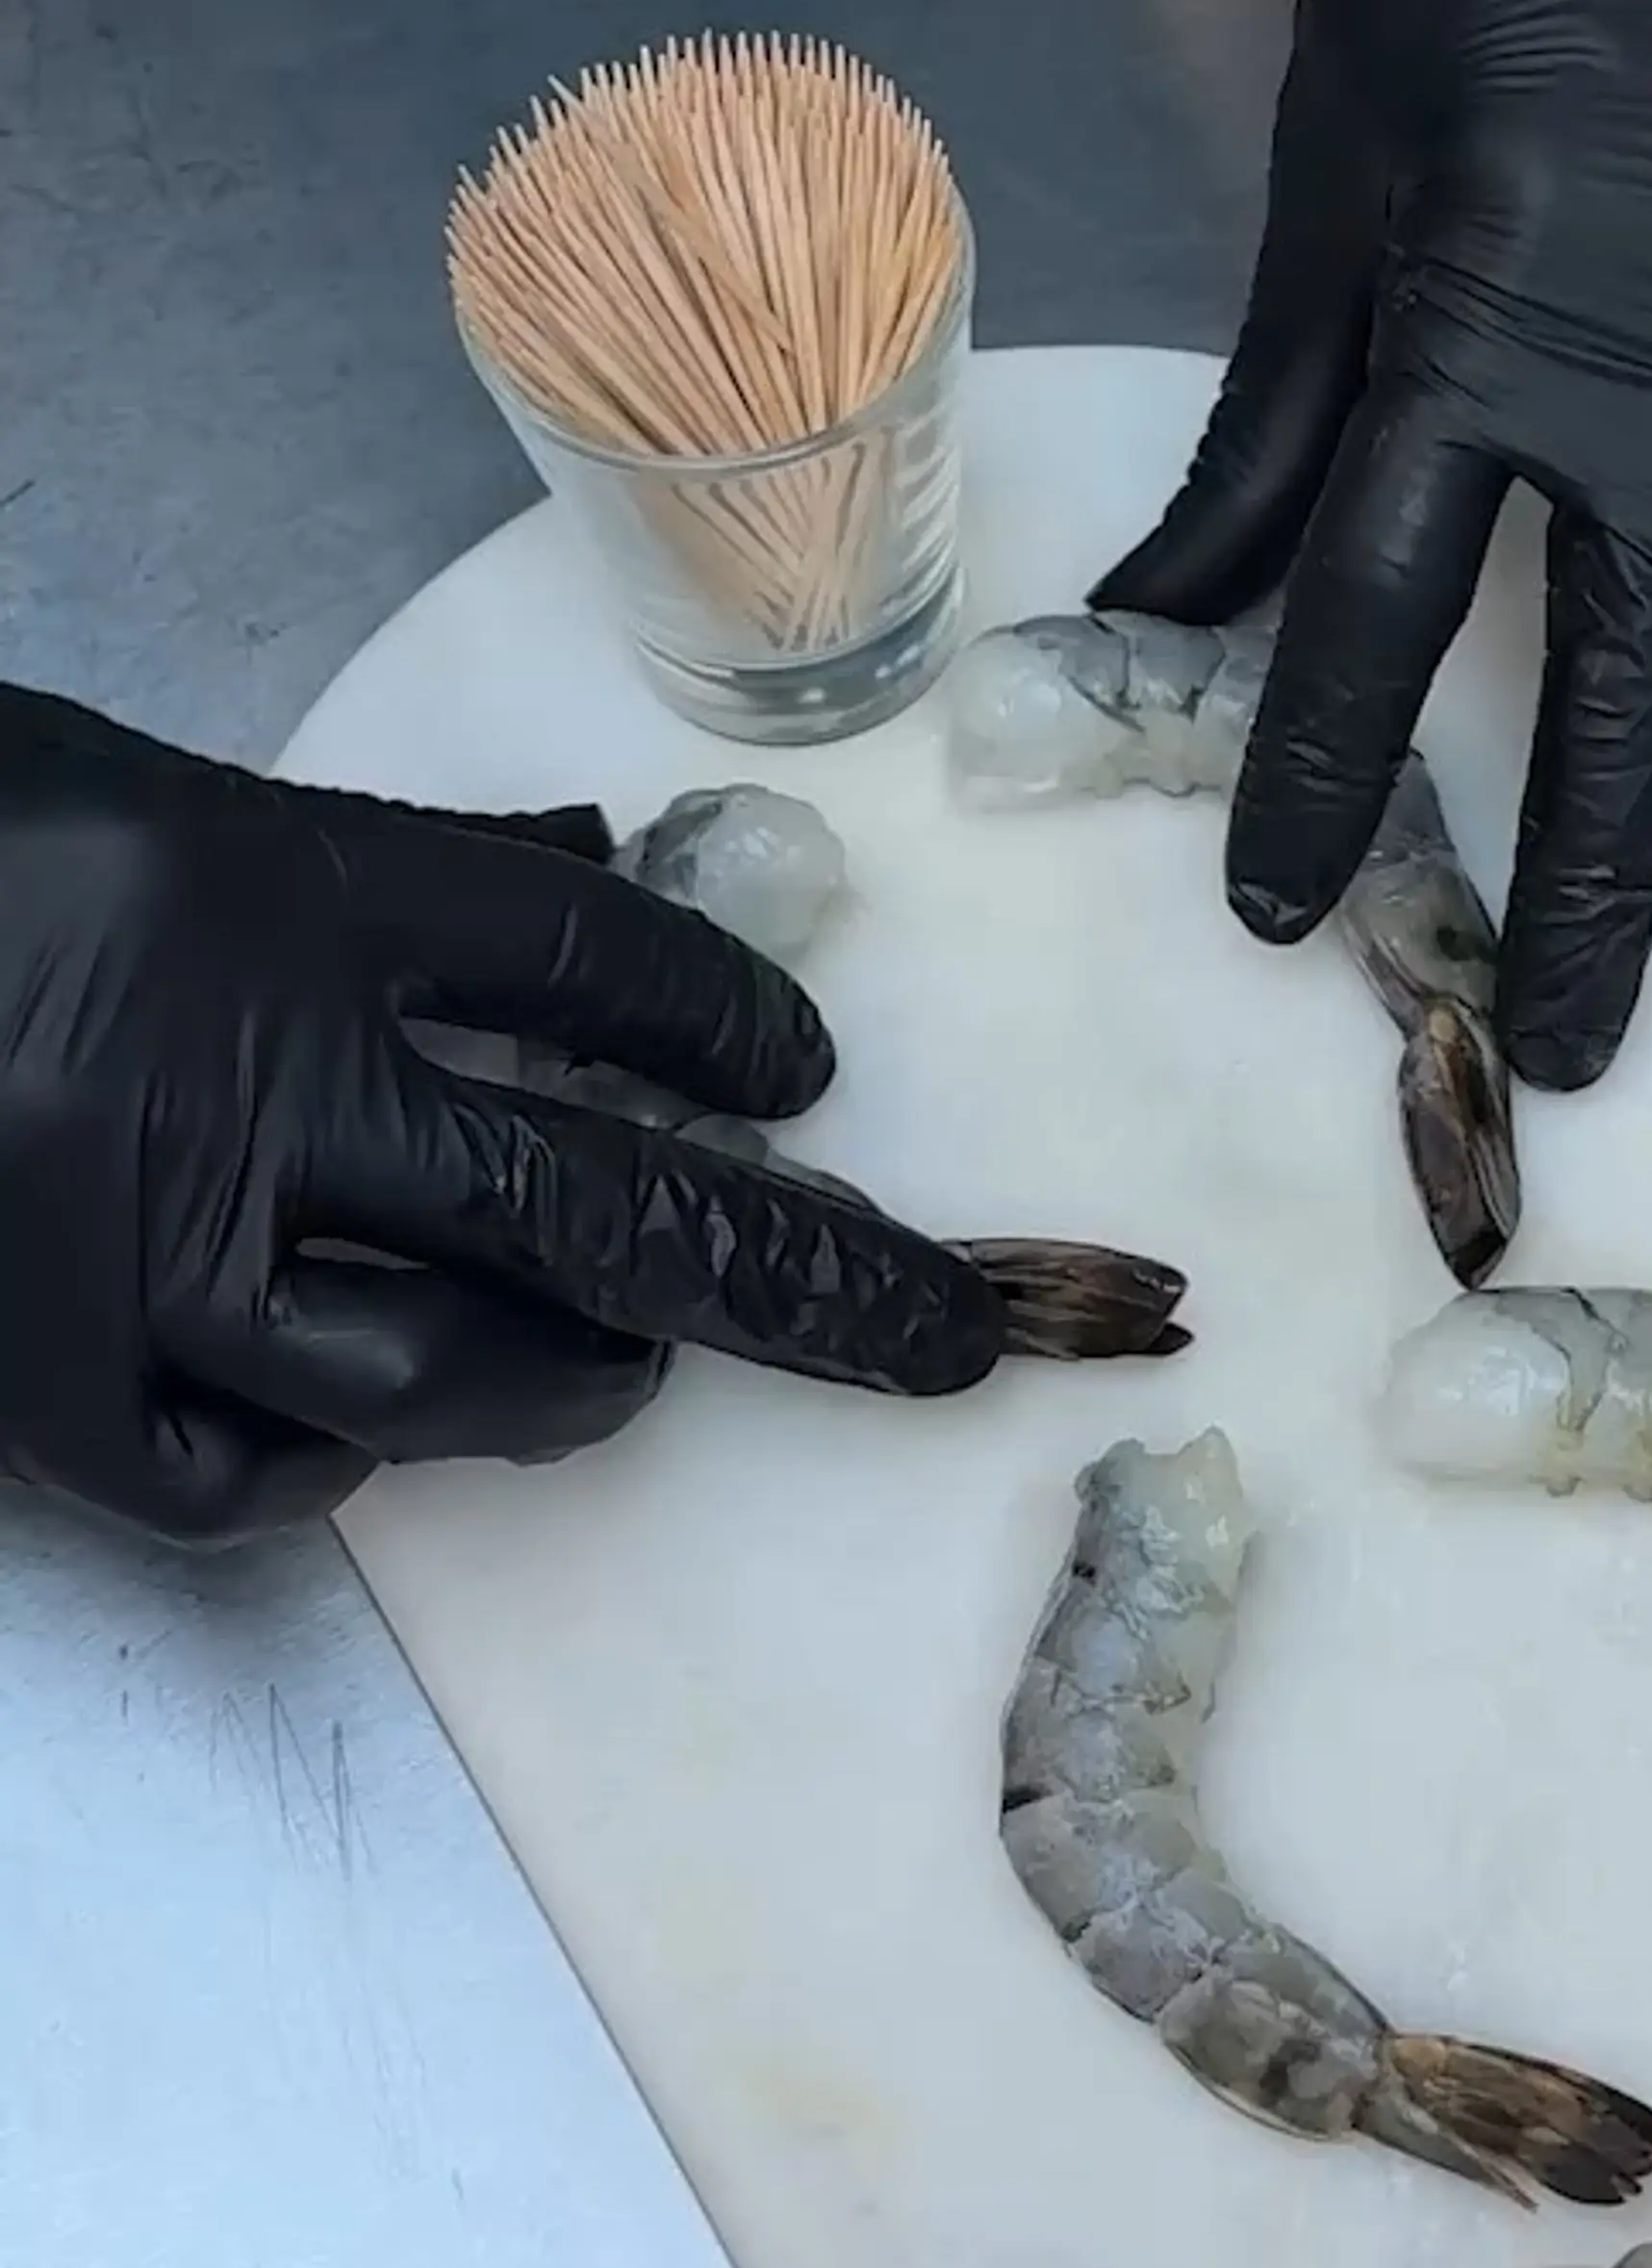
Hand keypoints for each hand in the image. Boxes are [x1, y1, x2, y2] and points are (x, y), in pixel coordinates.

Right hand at [0, 691, 1008, 1544]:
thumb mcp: (153, 798)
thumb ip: (364, 863)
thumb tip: (585, 872)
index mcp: (257, 883)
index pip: (578, 958)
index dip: (723, 1019)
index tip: (808, 1075)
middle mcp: (223, 1075)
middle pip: (590, 1199)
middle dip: (800, 1281)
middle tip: (944, 1333)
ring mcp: (128, 1243)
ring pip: (440, 1369)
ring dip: (575, 1381)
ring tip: (638, 1368)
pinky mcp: (35, 1375)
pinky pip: (244, 1468)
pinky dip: (333, 1455)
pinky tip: (371, 1415)